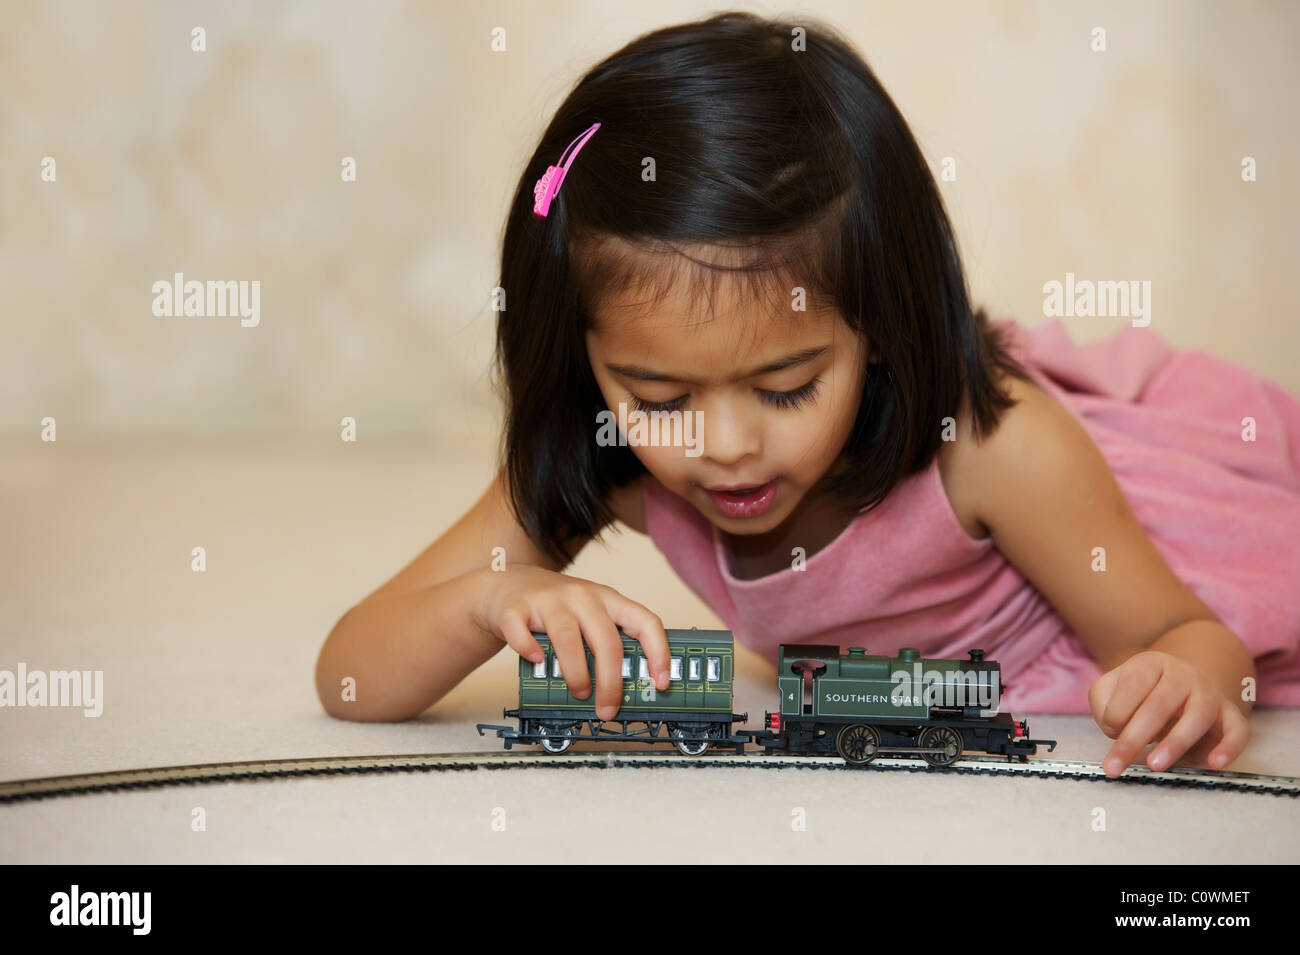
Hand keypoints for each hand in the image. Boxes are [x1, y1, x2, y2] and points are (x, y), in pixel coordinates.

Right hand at [472, 565, 670, 719]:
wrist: (507, 584)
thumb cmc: (555, 607)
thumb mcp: (589, 615)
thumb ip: (606, 642)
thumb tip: (625, 689)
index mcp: (607, 599)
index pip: (645, 621)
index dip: (659, 653)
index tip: (662, 682)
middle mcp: (581, 596)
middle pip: (606, 640)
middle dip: (611, 682)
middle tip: (608, 707)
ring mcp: (548, 601)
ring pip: (568, 640)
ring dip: (577, 675)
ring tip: (579, 691)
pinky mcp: (515, 609)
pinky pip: (523, 634)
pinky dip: (529, 651)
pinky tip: (536, 661)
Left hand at [1088, 649, 1250, 777]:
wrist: (1184, 682)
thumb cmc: (1140, 693)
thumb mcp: (1113, 690)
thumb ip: (1104, 705)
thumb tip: (1117, 729)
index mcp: (1151, 664)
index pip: (1134, 681)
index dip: (1118, 708)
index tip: (1109, 730)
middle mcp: (1183, 675)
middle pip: (1160, 704)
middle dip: (1135, 737)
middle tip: (1117, 765)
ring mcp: (1209, 694)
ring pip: (1198, 715)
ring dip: (1175, 742)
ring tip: (1155, 765)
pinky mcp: (1230, 716)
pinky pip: (1237, 730)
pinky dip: (1228, 747)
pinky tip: (1213, 763)